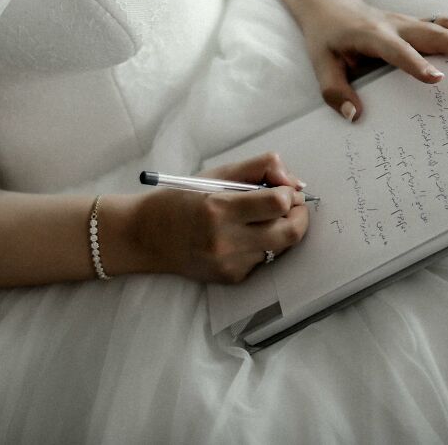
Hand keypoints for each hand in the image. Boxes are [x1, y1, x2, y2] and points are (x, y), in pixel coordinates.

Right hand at [129, 152, 308, 283]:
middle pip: (289, 233)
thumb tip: (293, 181)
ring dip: (282, 230)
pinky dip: (264, 245)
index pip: (277, 203)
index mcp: (220, 208)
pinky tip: (245, 235)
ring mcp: (230, 263)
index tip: (286, 188)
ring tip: (266, 217)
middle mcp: (226, 240)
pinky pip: (263, 260)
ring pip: (279, 247)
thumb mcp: (218, 174)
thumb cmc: (184, 198)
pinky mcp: (231, 278)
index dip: (289, 193)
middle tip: (293, 204)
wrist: (147, 235)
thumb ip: (259, 168)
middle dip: (300, 215)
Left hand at [302, 3, 447, 121]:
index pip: (396, 50)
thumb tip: (354, 115)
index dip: (416, 63)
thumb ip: (334, 91)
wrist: (331, 8)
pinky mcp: (416, 24)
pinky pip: (446, 25)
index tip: (437, 79)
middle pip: (433, 33)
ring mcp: (408, 22)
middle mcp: (395, 25)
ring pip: (444, 25)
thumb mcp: (321, 66)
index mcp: (371, 35)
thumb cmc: (327, 40)